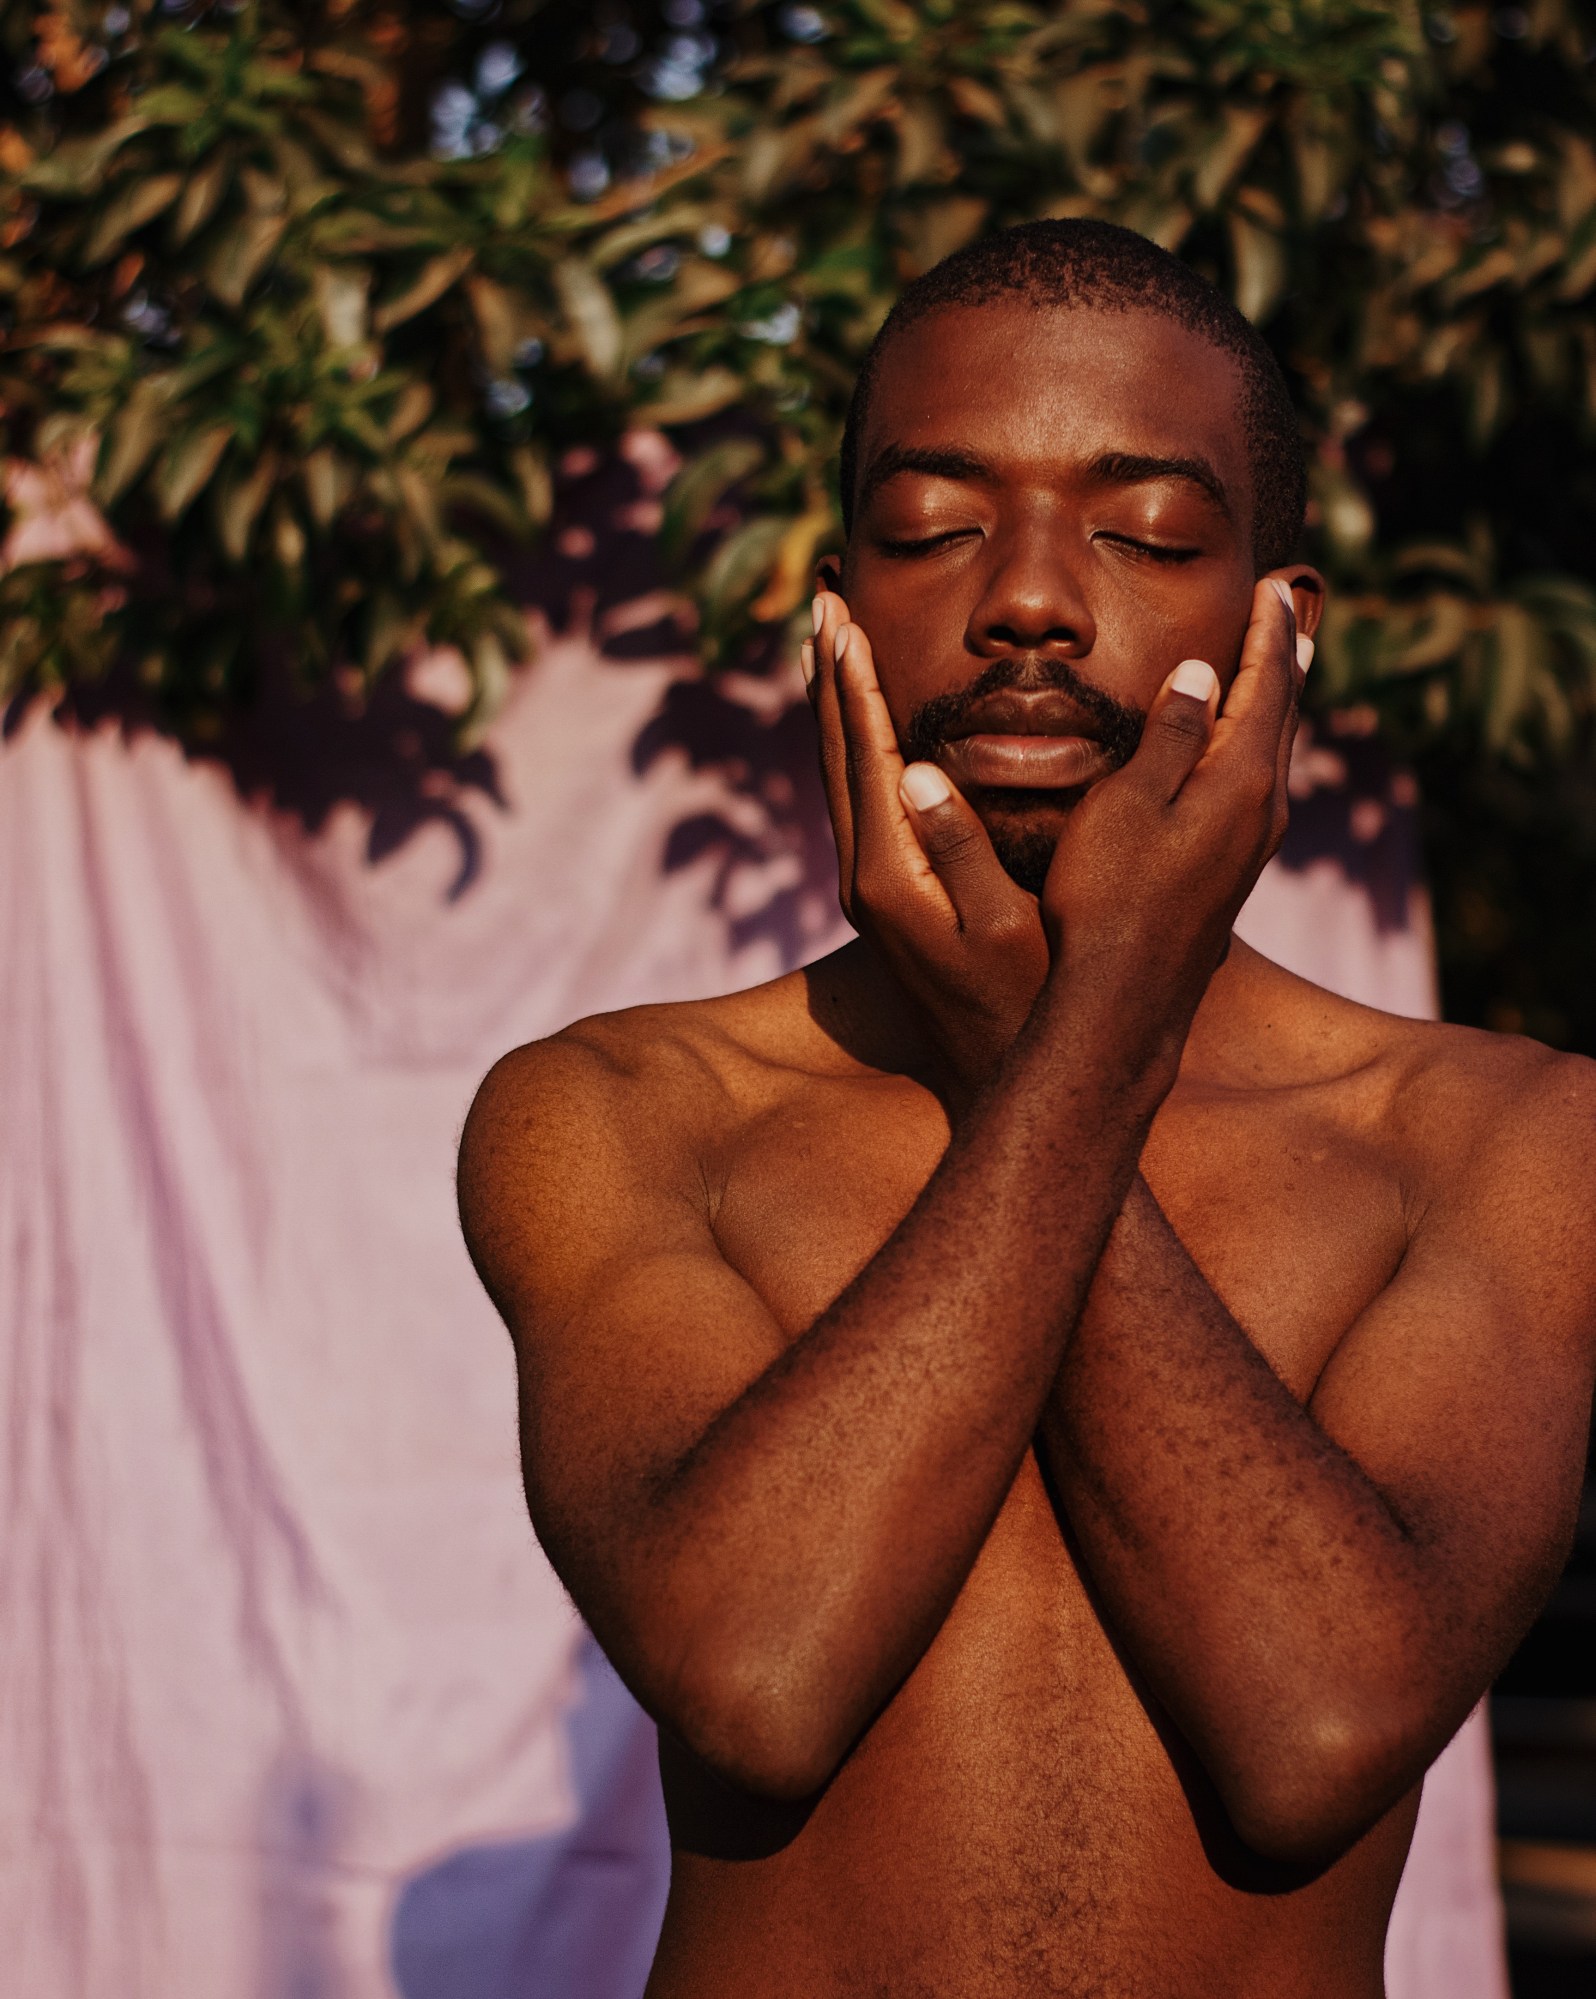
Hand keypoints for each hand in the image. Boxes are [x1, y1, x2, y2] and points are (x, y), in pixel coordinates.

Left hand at [809, 589, 1048, 1096]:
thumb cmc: (1026, 998)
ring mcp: (869, 888)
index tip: (843, 619)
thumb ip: (962, 847)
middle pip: (835, 754)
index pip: (866, 755)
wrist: (1000, 1069)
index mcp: (891, 870)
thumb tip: (922, 773)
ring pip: (837, 776)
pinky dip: (849, 749)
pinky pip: (854, 801)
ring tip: (827, 648)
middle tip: (822, 605)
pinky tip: (858, 728)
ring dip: (832, 708)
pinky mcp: (883, 896)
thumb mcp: (1003, 925)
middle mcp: (865, 876)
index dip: (855, 684)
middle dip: (830, 677)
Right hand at [1042, 577, 1303, 1040]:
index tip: (1269, 586)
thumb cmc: (1108, 898)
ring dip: (1272, 705)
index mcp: (1239, 780)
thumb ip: (1168, 736)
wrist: (1120, 1003)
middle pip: (1281, 716)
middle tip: (1285, 612)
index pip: (1264, 684)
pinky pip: (1257, 790)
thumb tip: (1198, 673)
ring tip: (1276, 671)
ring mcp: (1250, 849)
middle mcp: (1261, 812)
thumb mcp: (1127, 803)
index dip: (1265, 631)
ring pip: (1273, 756)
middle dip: (1281, 660)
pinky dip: (1255, 749)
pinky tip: (1240, 759)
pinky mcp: (1229, 877)